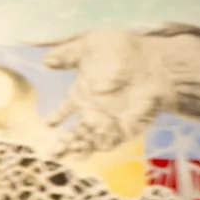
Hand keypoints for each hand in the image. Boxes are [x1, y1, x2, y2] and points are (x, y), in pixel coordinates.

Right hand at [43, 29, 171, 157]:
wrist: (153, 64)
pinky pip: (106, 143)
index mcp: (84, 90)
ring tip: (62, 154)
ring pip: (88, 140)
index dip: (56, 117)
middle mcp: (94, 109)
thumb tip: (46, 60)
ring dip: (76, 147)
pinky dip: (95, 149)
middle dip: (63, 141)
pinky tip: (82, 154)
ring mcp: (109, 120)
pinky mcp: (123, 129)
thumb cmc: (123, 50)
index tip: (48, 125)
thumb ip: (67, 53)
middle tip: (51, 151)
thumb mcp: (89, 45)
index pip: (66, 109)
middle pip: (75, 130)